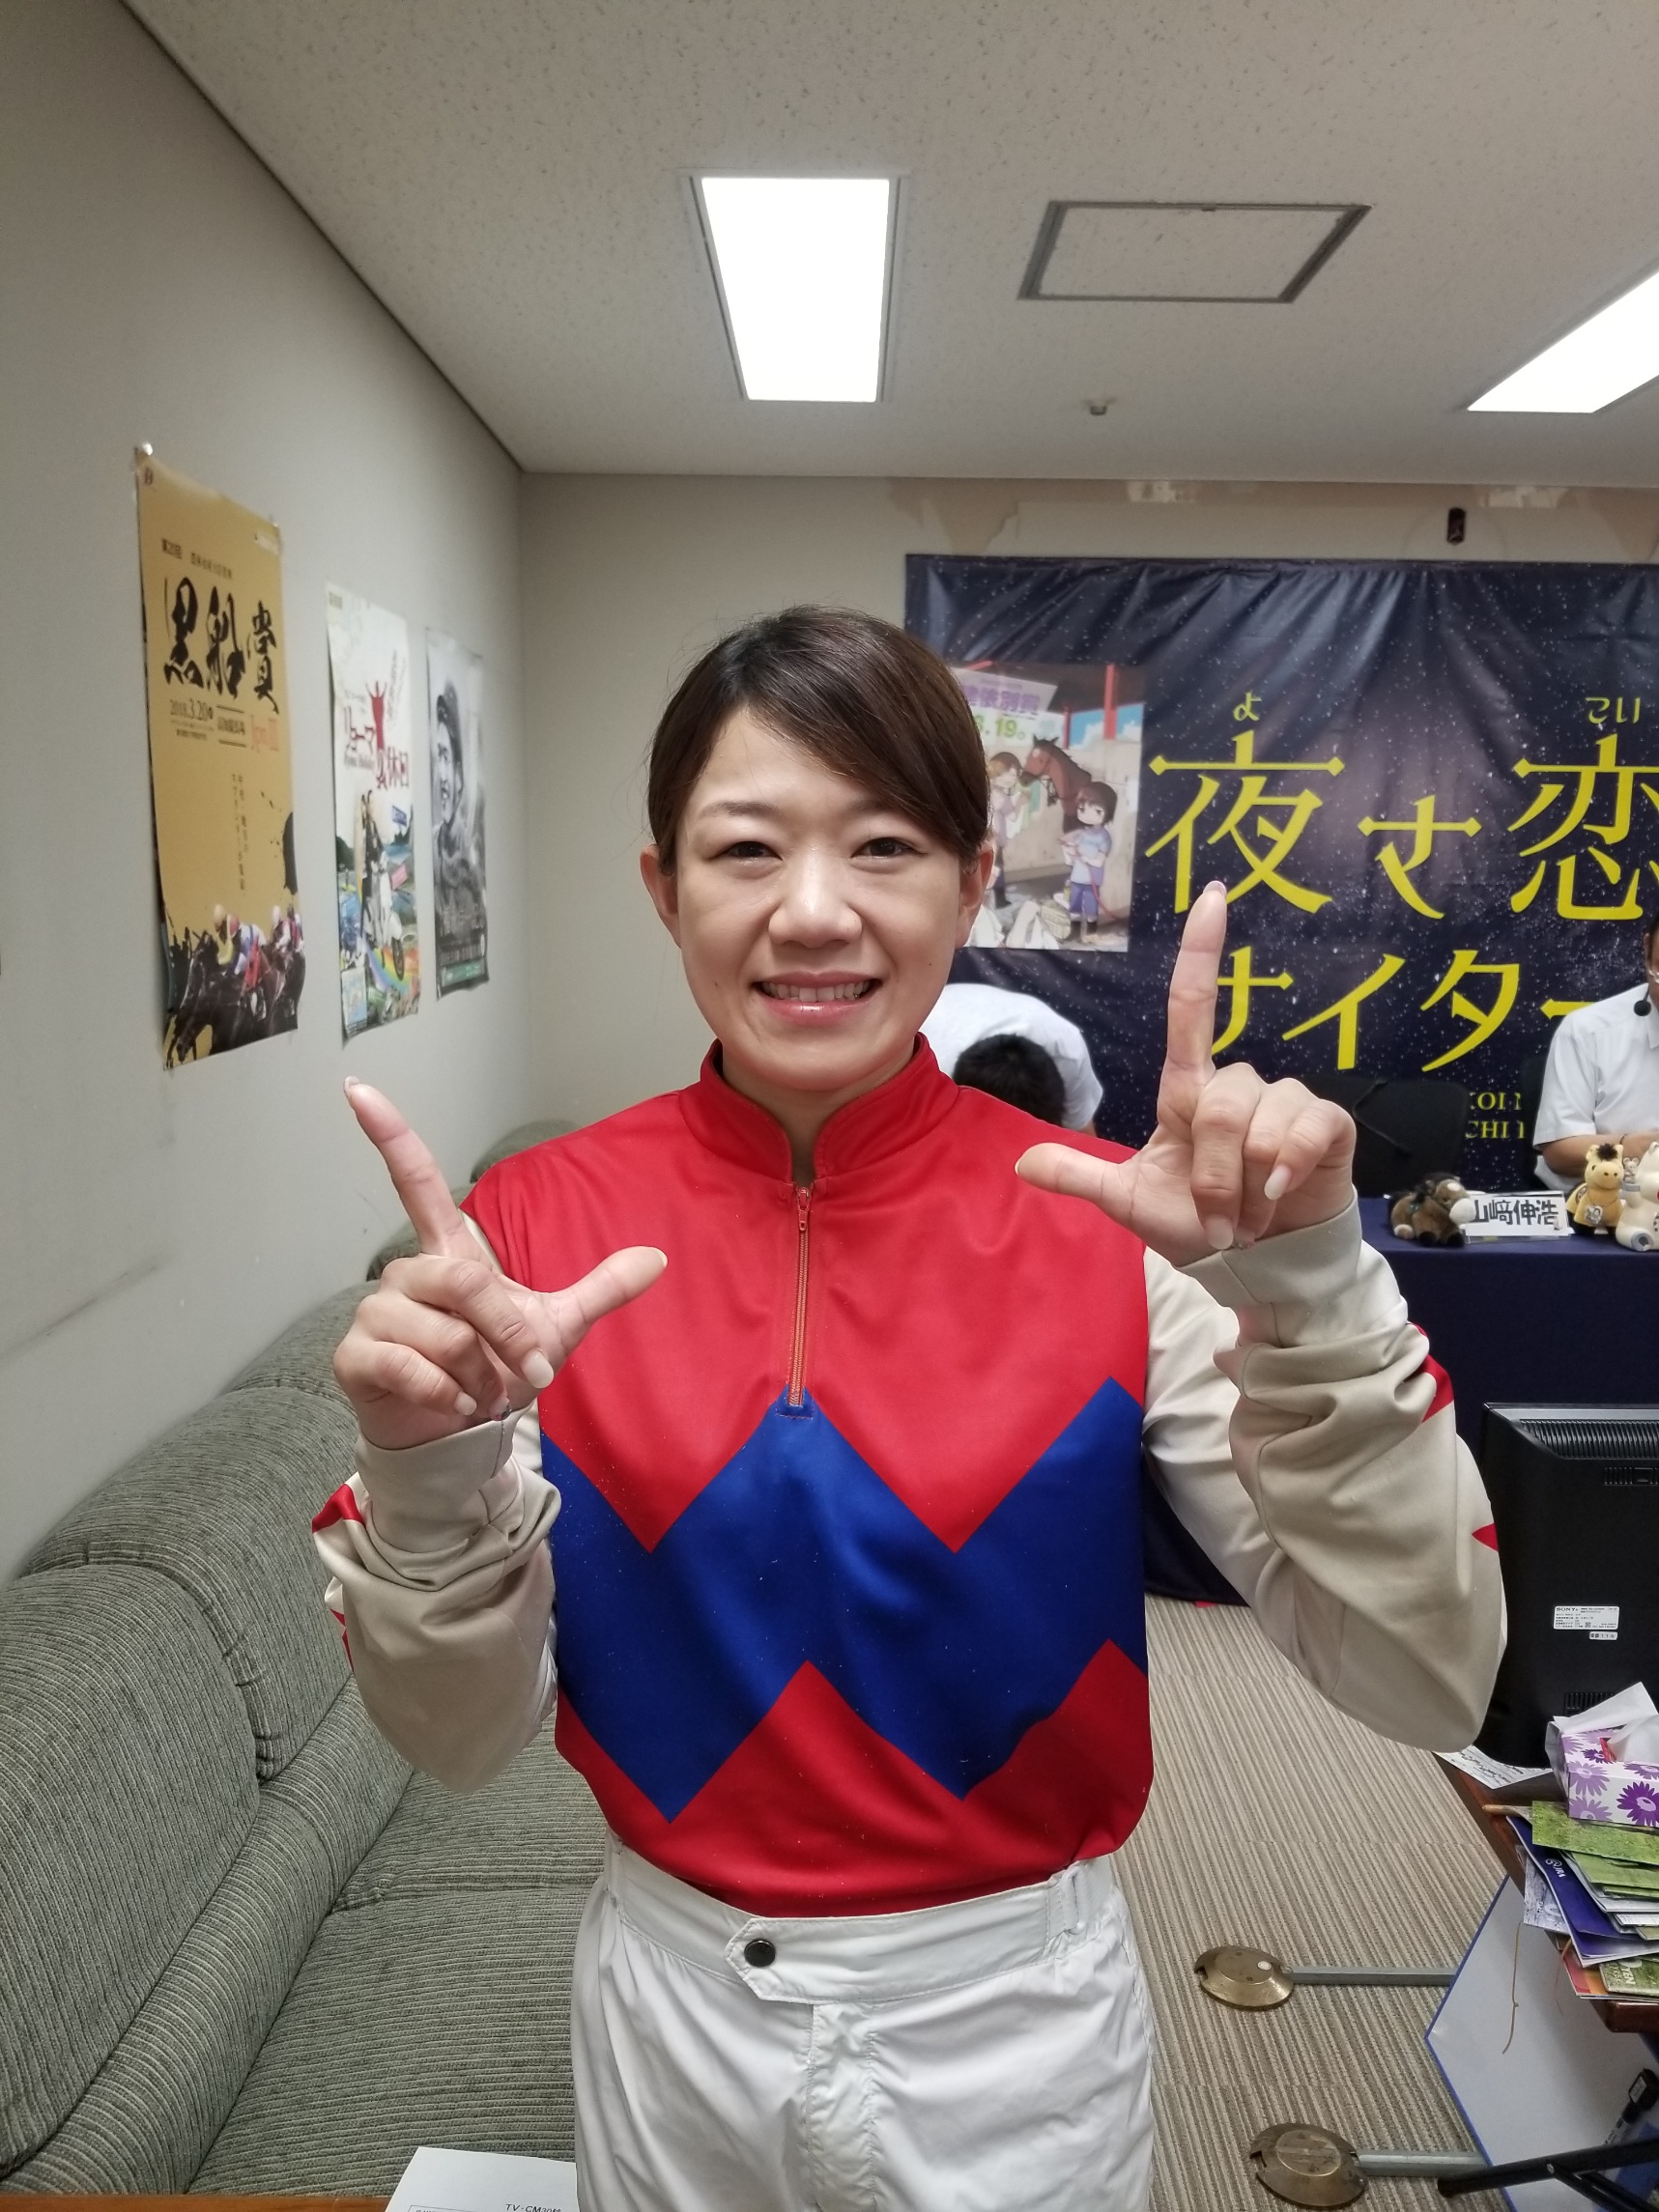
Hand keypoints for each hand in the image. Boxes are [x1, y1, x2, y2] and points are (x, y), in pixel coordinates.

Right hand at [334, 1081, 664, 1450]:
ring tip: (478, 1391)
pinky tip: (452, 1404)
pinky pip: (411, 1368)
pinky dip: (447, 1394)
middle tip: (526, 1374)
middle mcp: (406, 1273)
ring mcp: (375, 1313)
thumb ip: (600, 1288)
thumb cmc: (495, 1369)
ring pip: (443, 1333)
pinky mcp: (355, 1356)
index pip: (415, 1180)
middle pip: (465, 1281)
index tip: (358, 1087)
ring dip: (479, 1374)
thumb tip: (659, 1256)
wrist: (459, 1434)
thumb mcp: (557, 1326)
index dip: (389, 1134)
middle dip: (507, 1333)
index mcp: (447, 1252)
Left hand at [1014, 881, 1354, 1267]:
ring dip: (1247, 1182)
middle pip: (1218, 1102)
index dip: (1201, 955)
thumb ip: (1083, 1177)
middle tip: (1217, 1218)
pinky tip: (1282, 1189)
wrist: (1260, 1265)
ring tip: (1250, 1213)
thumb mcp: (1131, 1202)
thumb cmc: (1200, 1224)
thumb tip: (1021, 1163)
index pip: (1192, 1011)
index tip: (1212, 898)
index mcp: (1190, 1093)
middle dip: (1212, 1174)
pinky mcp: (1328, 1126)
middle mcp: (1238, 1088)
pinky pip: (1306, 1126)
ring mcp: (1285, 1104)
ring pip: (1258, 1120)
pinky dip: (1288, 1164)